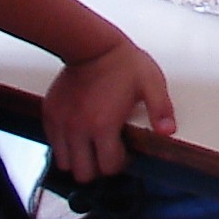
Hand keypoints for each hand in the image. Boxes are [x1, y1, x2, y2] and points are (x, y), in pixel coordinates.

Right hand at [42, 37, 174, 181]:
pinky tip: (79, 133)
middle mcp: (78, 130)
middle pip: (83, 173)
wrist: (91, 45)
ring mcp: (61, 124)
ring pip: (64, 163)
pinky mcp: (50, 116)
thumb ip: (161, 110)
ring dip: (79, 160)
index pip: (108, 166)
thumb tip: (168, 132)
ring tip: (92, 145)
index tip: (124, 152)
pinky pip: (53, 144)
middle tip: (107, 153)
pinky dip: (65, 146)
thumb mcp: (151, 83)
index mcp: (103, 125)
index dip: (120, 163)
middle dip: (97, 168)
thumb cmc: (121, 62)